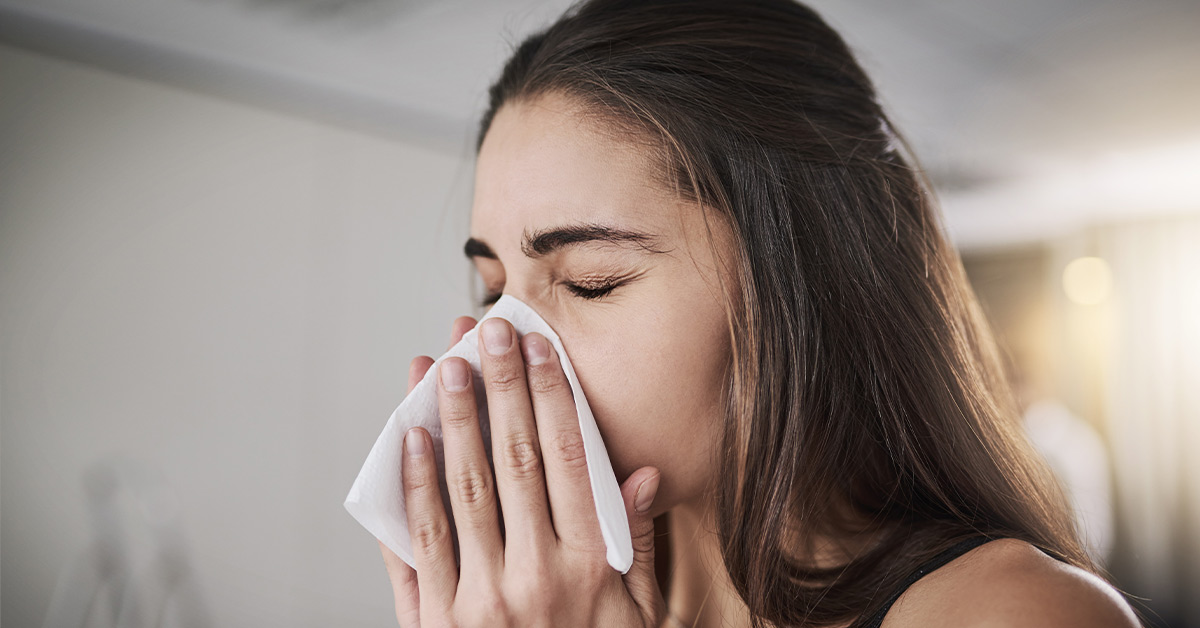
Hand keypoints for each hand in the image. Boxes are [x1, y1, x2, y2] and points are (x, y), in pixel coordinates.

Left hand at [378, 315, 664, 626]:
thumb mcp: (637, 616)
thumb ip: (636, 545)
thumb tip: (641, 472)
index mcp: (590, 567)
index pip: (568, 459)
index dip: (551, 396)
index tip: (538, 347)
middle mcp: (536, 574)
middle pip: (513, 458)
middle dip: (499, 386)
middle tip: (486, 330)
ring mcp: (481, 599)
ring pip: (463, 488)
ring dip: (452, 420)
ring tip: (443, 366)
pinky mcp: (436, 621)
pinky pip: (421, 542)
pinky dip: (413, 486)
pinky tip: (410, 440)